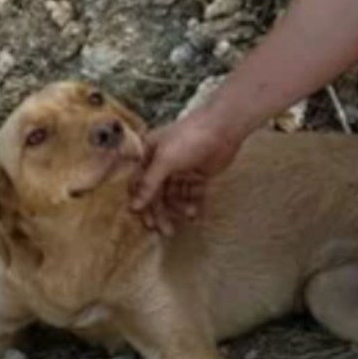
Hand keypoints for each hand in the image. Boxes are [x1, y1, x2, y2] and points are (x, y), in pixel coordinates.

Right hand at [129, 110, 241, 234]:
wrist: (223, 128)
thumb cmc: (189, 137)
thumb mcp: (165, 160)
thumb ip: (149, 184)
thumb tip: (134, 207)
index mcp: (149, 155)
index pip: (140, 184)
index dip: (142, 203)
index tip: (147, 222)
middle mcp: (162, 163)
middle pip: (158, 193)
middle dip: (162, 211)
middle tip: (166, 231)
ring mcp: (181, 169)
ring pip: (175, 195)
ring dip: (180, 208)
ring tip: (189, 215)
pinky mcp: (198, 175)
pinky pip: (192, 194)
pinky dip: (194, 204)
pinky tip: (197, 215)